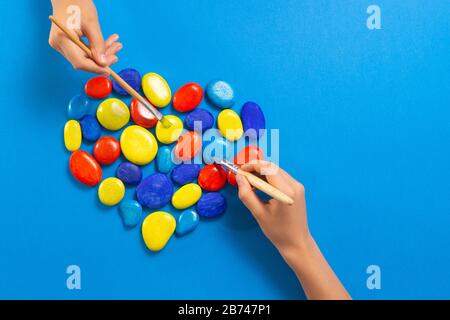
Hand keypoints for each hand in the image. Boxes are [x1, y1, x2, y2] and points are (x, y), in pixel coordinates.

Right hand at [49, 0, 121, 73]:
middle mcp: (58, 44)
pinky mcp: (66, 44)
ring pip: (85, 57)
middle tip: (117, 53)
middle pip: (83, 61)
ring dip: (102, 53)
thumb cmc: (78, 4)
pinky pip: (83, 51)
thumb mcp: (92, 24)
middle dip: (101, 59)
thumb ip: (98, 45)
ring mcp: (61, 45)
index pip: (80, 62)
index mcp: (62, 39)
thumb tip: (104, 63)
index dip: (95, 68)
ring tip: (117, 44)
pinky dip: (96, 48)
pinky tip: (109, 43)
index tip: (109, 70)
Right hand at [236, 160, 350, 298]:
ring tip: (249, 183)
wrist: (297, 242)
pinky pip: (281, 177)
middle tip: (242, 177)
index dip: (252, 166)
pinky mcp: (297, 189)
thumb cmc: (278, 231)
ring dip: (262, 173)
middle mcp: (294, 185)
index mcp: (286, 191)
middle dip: (256, 169)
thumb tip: (240, 178)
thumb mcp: (259, 213)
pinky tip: (260, 186)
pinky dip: (269, 178)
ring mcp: (298, 186)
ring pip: (276, 171)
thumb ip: (247, 194)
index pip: (268, 168)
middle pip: (272, 167)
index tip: (240, 171)